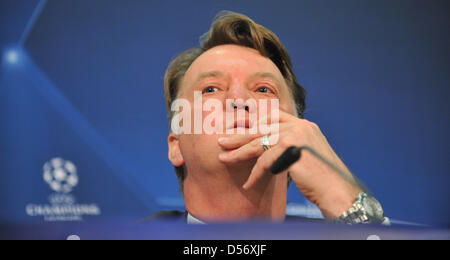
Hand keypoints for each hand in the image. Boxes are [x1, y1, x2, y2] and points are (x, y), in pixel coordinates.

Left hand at [218, 110, 361, 218]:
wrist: (338, 191)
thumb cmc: (322, 179)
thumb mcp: (306, 155)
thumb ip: (291, 146)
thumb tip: (270, 149)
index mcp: (305, 125)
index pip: (274, 115)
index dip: (255, 121)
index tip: (239, 128)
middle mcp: (301, 126)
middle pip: (262, 128)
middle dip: (240, 136)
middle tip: (222, 142)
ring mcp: (296, 135)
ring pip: (259, 142)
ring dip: (239, 153)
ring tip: (224, 159)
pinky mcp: (291, 148)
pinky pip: (265, 161)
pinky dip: (255, 174)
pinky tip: (248, 183)